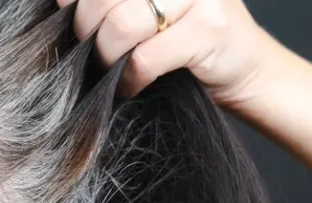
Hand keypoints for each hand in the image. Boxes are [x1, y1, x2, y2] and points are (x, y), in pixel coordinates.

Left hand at [57, 0, 289, 106]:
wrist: (252, 71)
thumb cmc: (186, 40)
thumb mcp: (149, 7)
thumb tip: (58, 0)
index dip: (76, 1)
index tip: (71, 15)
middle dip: (85, 29)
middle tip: (93, 50)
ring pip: (121, 25)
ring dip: (107, 57)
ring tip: (112, 69)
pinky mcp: (210, 29)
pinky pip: (145, 58)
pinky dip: (130, 80)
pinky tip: (132, 85)